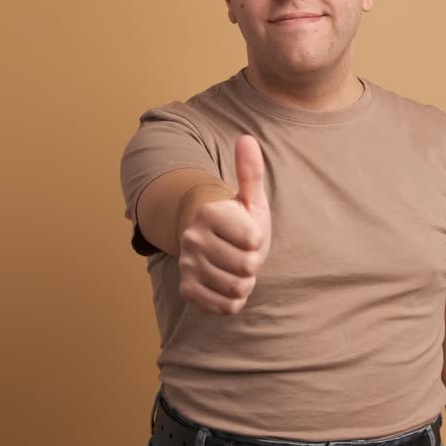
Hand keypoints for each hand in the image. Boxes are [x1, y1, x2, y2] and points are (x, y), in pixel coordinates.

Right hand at [177, 135, 271, 314]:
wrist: (214, 246)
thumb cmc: (239, 221)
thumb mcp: (250, 198)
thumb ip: (250, 172)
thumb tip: (247, 139)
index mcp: (208, 213)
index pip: (253, 239)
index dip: (259, 239)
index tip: (248, 233)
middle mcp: (192, 238)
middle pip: (247, 266)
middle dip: (253, 263)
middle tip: (243, 253)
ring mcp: (187, 265)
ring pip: (237, 288)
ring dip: (244, 281)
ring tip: (235, 268)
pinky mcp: (187, 290)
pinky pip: (225, 306)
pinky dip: (233, 300)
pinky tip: (226, 284)